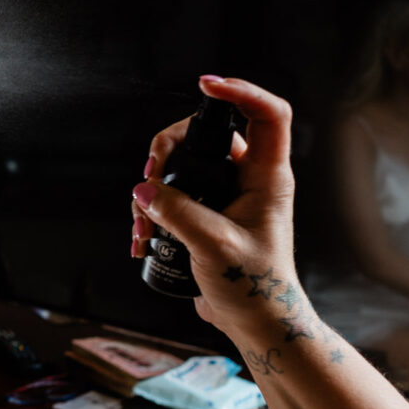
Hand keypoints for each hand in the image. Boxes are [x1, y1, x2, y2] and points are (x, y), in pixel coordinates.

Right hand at [131, 76, 300, 336]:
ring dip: (153, 187)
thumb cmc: (253, 287)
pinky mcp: (207, 214)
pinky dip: (152, 209)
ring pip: (183, 165)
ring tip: (141, 223)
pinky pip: (173, 194)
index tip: (206, 86)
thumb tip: (143, 190)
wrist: (255, 322)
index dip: (240, 91)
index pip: (266, 114)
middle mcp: (249, 179)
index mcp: (267, 177)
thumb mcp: (213, 245)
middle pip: (207, 134)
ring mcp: (227, 196)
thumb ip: (177, 211)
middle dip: (168, 149)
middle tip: (148, 175)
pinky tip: (141, 236)